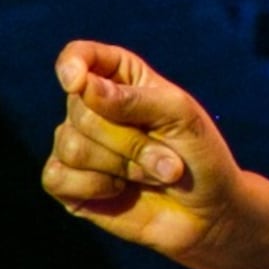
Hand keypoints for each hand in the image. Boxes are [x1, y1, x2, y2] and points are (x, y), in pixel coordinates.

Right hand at [45, 41, 245, 267]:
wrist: (210, 211)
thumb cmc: (200, 155)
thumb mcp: (181, 117)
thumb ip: (135, 99)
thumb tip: (82, 87)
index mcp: (121, 79)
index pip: (80, 57)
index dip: (73, 64)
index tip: (78, 81)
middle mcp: (91, 108)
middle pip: (82, 112)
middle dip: (132, 142)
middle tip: (171, 160)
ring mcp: (76, 145)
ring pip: (73, 147)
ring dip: (125, 167)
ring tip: (158, 175)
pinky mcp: (68, 183)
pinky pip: (58, 177)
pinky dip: (98, 187)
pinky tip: (121, 190)